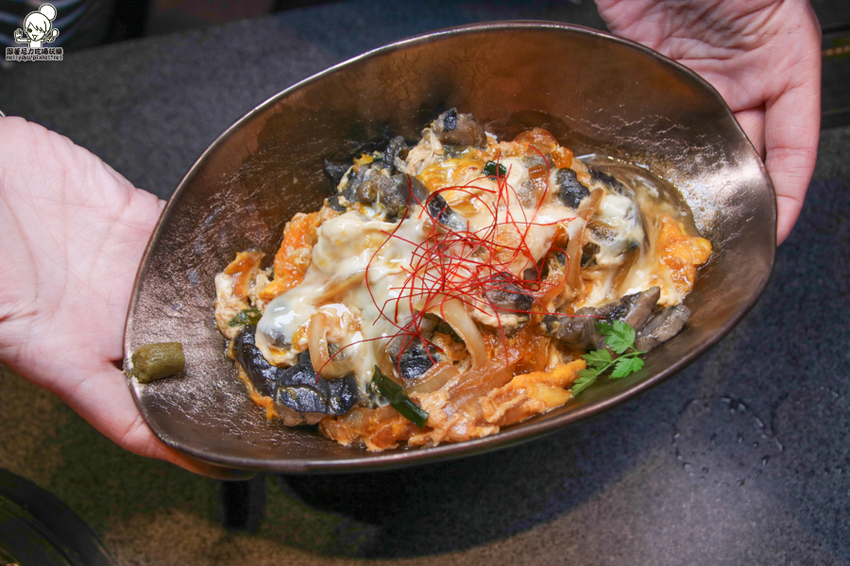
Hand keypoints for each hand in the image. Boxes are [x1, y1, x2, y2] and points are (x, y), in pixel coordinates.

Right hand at [0, 117, 249, 478]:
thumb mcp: (1, 321)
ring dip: (233, 314)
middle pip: (181, 361)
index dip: (176, 445)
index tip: (222, 458)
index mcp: (70, 354)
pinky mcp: (138, 222)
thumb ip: (31, 347)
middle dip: (226, 376)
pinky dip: (223, 252)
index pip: (133, 417)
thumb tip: (61, 373)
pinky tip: (252, 259)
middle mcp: (109, 318)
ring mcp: (128, 271)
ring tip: (281, 326)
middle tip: (277, 385)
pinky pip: (190, 244)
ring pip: (194, 303)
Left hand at [595, 0, 821, 243]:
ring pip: (706, 141)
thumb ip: (760, 49)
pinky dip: (662, 151)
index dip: (790, 190)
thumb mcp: (754, 4)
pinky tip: (654, 178)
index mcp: (783, 56)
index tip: (775, 229)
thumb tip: (770, 123)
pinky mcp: (659, 73)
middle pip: (750, 148)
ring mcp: (699, 76)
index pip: (797, 140)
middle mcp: (742, 74)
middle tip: (723, 237)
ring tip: (687, 219)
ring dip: (698, 177)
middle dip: (739, 192)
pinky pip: (665, 122)